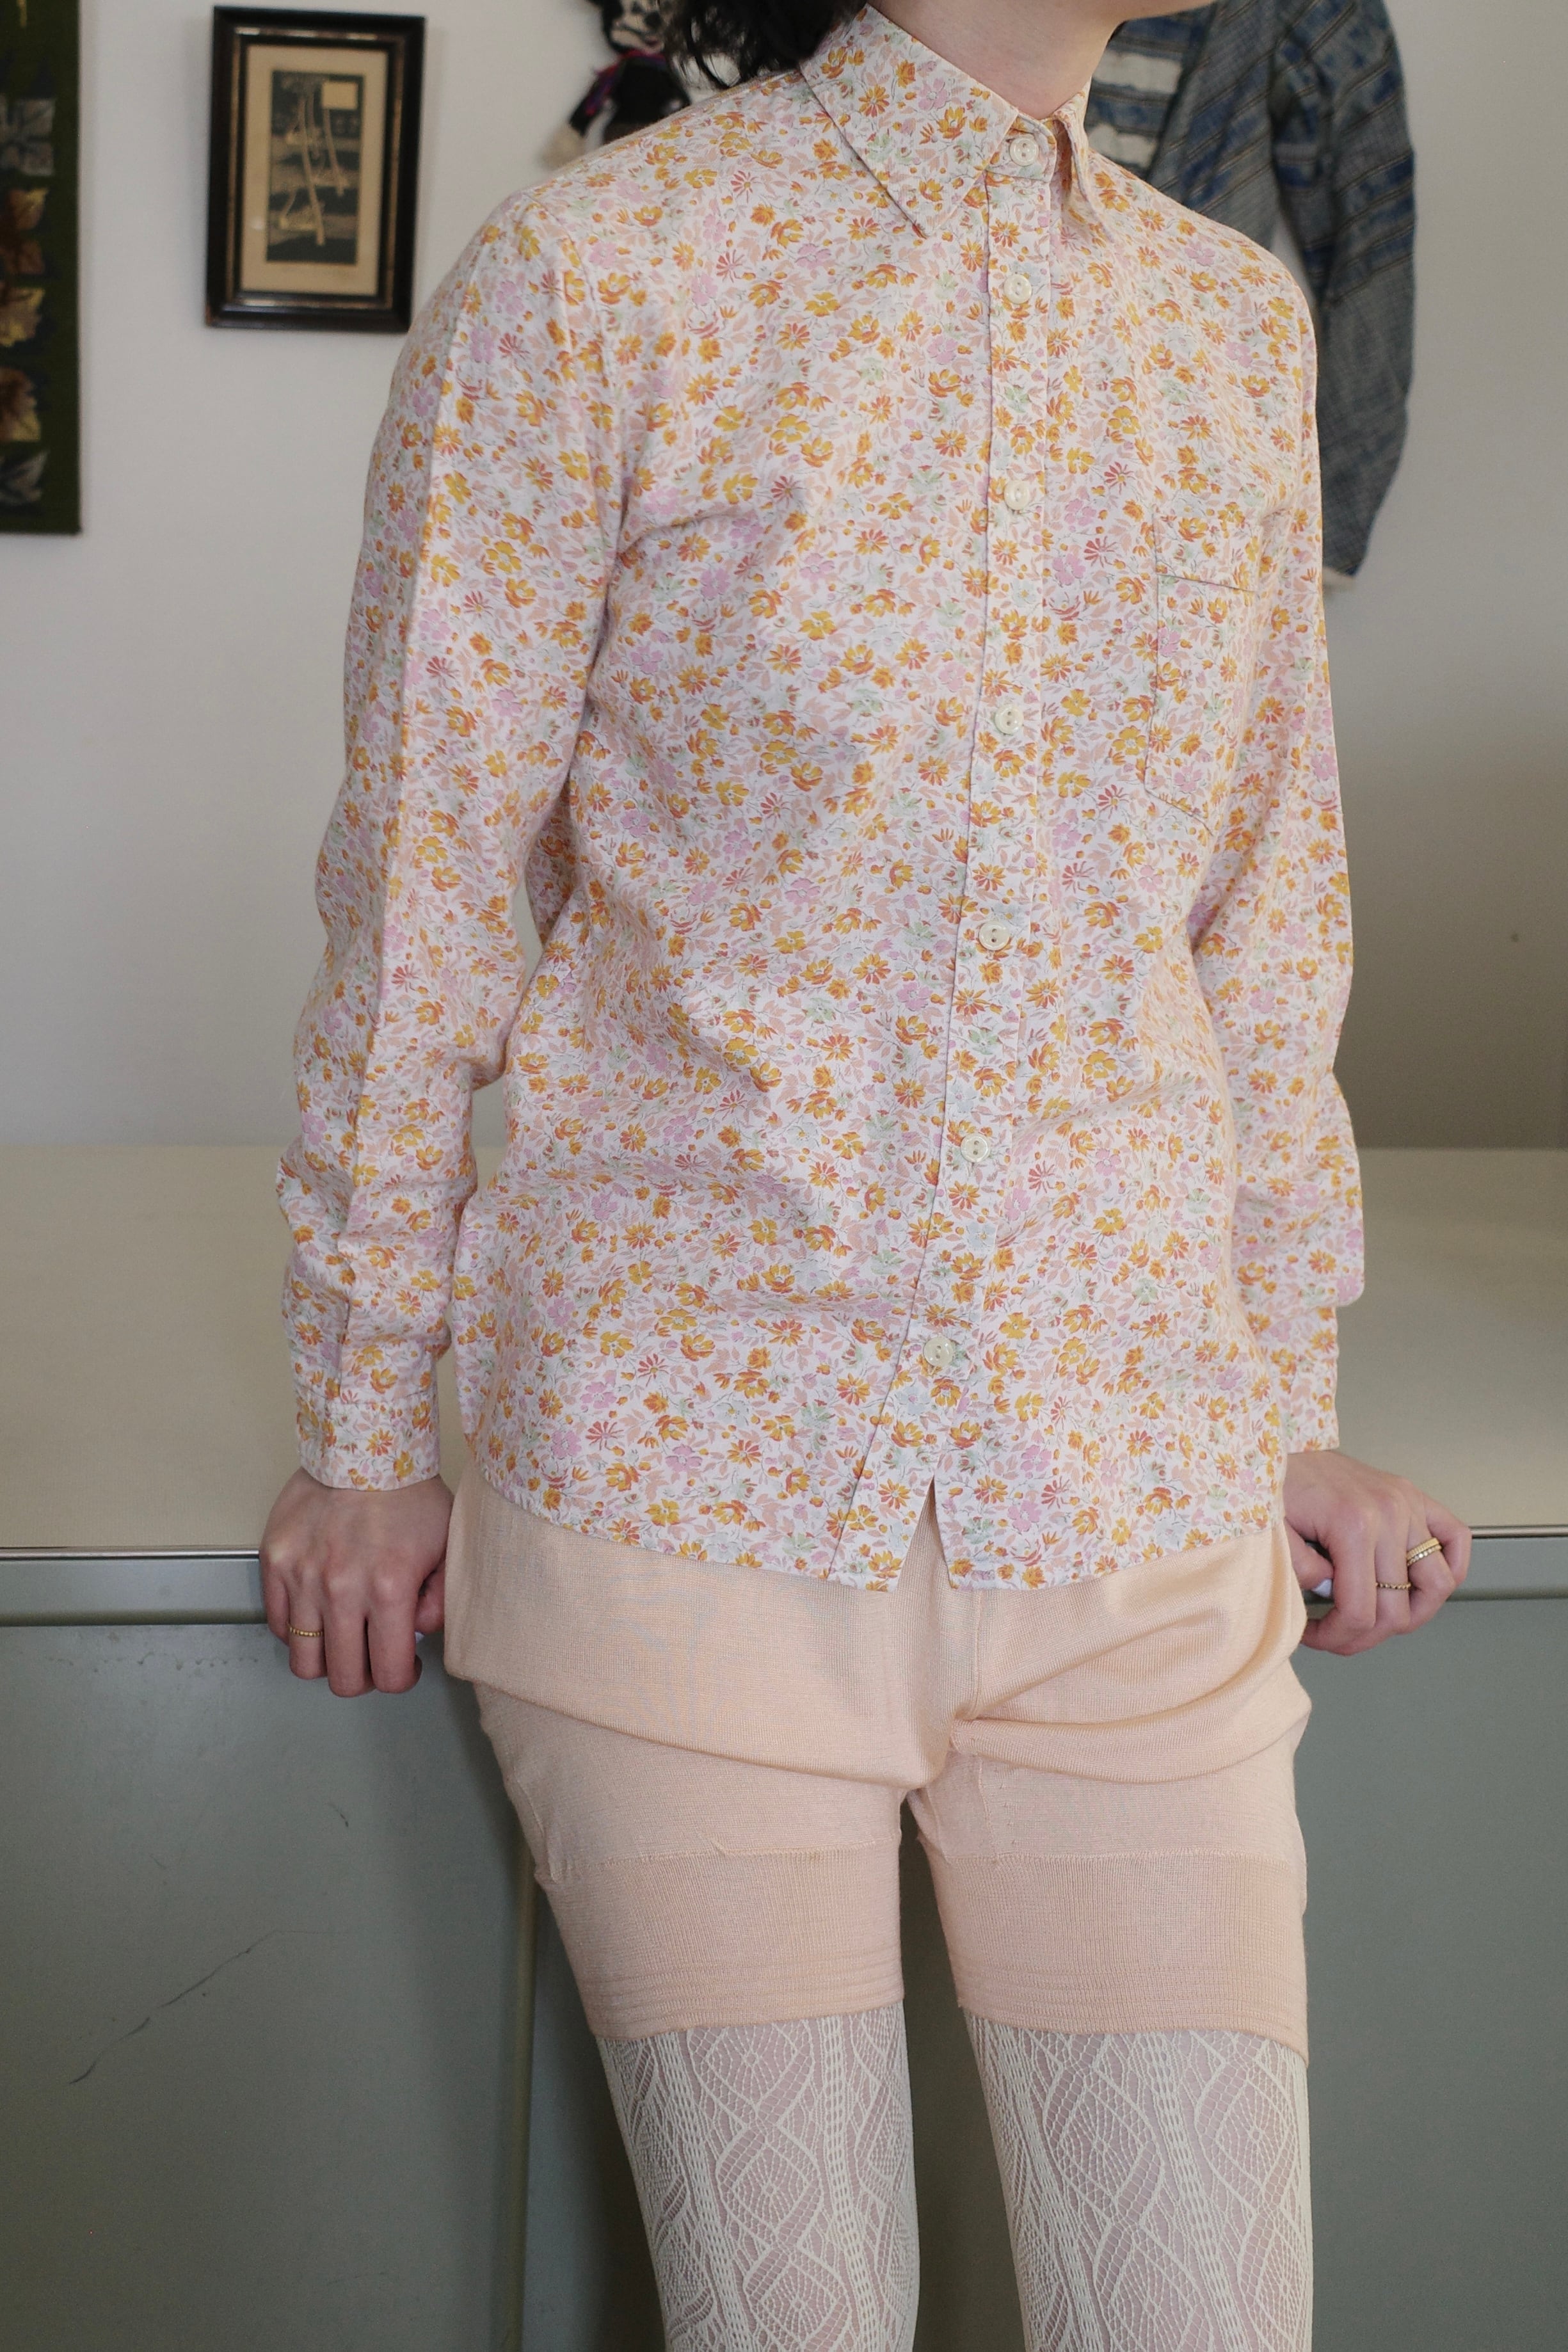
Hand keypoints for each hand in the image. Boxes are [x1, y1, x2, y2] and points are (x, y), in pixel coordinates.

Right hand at [260, 1469, 451, 1695]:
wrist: (362, 1445)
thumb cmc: (408, 1493)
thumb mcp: (446, 1546)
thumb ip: (440, 1600)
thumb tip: (419, 1634)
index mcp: (388, 1588)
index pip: (388, 1674)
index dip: (400, 1679)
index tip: (403, 1666)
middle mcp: (341, 1589)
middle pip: (342, 1678)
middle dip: (363, 1676)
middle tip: (372, 1657)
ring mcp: (302, 1576)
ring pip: (304, 1660)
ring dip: (327, 1658)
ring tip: (344, 1637)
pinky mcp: (275, 1561)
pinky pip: (278, 1625)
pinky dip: (297, 1630)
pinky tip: (319, 1613)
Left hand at [1284, 1450, 1469, 1656]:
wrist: (1280, 1445)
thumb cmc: (1275, 1484)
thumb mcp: (1273, 1532)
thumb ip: (1300, 1572)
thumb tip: (1331, 1594)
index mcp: (1353, 1524)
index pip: (1361, 1611)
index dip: (1340, 1637)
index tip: (1317, 1637)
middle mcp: (1389, 1514)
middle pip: (1398, 1608)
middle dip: (1366, 1636)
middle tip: (1339, 1635)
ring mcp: (1407, 1504)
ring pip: (1437, 1584)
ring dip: (1411, 1614)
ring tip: (1377, 1618)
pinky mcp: (1414, 1496)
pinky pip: (1454, 1539)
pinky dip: (1449, 1568)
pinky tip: (1418, 1585)